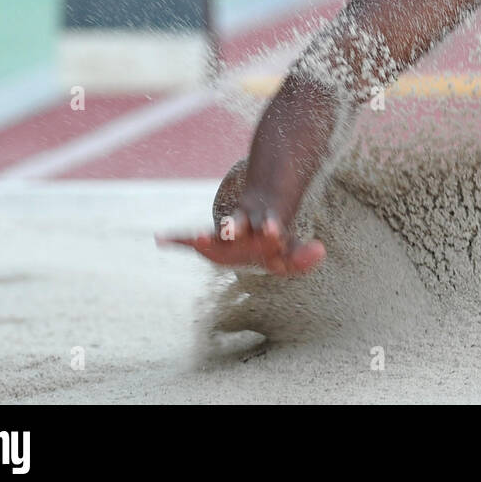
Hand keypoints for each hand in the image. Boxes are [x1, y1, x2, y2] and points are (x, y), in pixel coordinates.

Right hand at [157, 212, 324, 275]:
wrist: (258, 223)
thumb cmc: (273, 244)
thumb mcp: (290, 255)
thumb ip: (303, 258)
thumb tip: (320, 252)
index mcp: (267, 227)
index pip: (271, 226)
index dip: (273, 228)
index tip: (273, 231)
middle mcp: (246, 225)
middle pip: (240, 224)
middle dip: (235, 227)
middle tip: (230, 230)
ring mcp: (227, 231)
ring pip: (216, 228)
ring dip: (209, 233)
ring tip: (198, 237)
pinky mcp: (210, 240)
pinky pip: (189, 240)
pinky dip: (176, 240)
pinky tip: (160, 239)